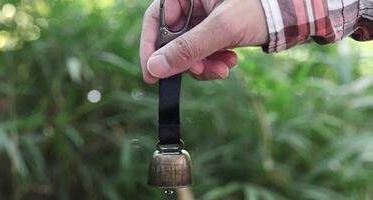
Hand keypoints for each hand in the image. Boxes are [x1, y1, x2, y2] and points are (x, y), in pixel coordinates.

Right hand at [140, 0, 267, 83]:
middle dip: (188, 61)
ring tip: (224, 69)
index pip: (154, 21)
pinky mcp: (215, 31)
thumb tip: (155, 68)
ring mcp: (204, 19)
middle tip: (201, 71)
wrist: (293, 13)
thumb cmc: (261, 7)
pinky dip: (214, 62)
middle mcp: (192, 4)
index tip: (151, 75)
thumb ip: (188, 48)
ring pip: (189, 50)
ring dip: (204, 65)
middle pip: (173, 40)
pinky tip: (231, 61)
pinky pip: (204, 52)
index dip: (150, 49)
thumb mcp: (223, 27)